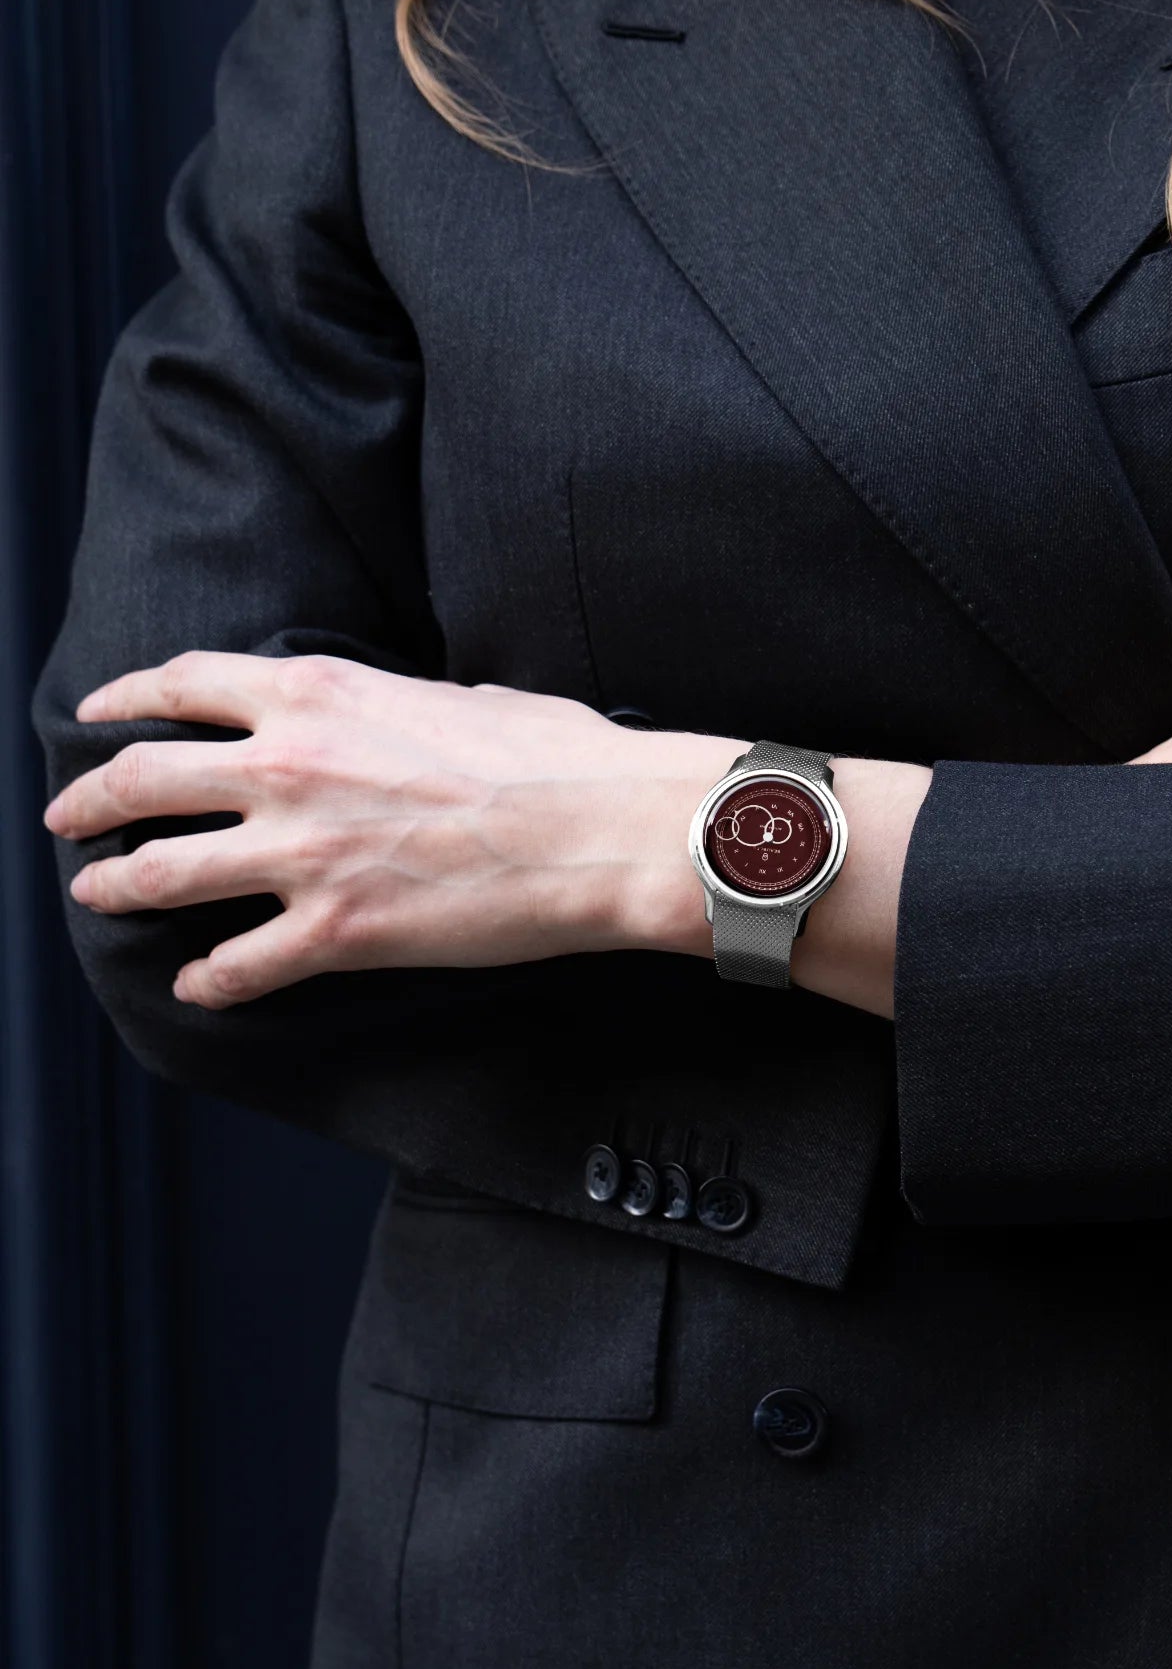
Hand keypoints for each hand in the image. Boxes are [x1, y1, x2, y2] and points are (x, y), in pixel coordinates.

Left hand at [41, 652, 745, 1006]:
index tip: (98, 720)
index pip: (182, 684)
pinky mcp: (335, 933)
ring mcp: (304, 853)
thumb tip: (389, 720)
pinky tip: (200, 984)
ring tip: (102, 896)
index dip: (123, 701)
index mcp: (319, 695)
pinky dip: (207, 980)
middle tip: (69, 822)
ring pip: (159, 874)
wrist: (606, 830)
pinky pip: (235, 966)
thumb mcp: (459, 694)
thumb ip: (392, 705)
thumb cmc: (557, 756)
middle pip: (140, 778)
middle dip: (88, 803)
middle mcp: (288, 767)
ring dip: (118, 887)